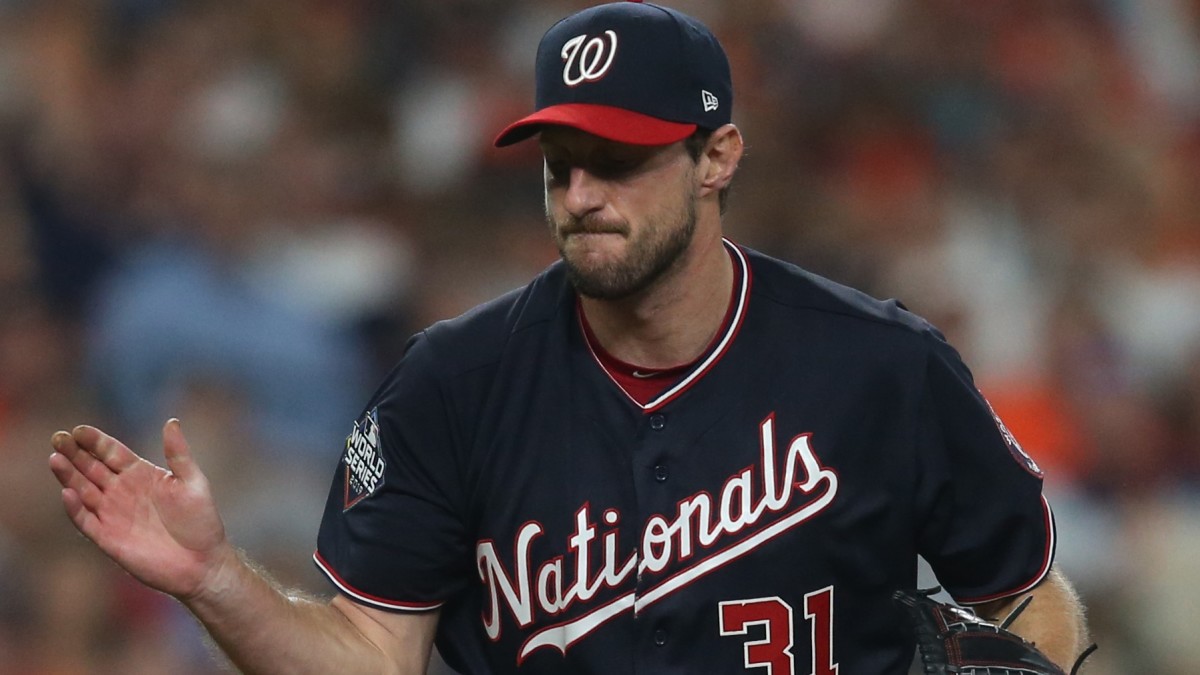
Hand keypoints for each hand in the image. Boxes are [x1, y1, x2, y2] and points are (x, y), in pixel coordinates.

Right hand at [49, 419, 233, 600]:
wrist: (201, 563)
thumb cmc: (201, 521)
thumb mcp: (193, 482)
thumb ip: (179, 454)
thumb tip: (172, 421)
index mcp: (141, 474)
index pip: (112, 452)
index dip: (95, 441)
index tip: (79, 430)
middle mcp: (122, 491)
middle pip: (92, 468)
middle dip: (74, 453)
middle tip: (58, 438)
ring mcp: (113, 514)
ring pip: (83, 490)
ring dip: (69, 475)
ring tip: (55, 458)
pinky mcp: (107, 538)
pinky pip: (86, 521)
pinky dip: (75, 508)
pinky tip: (67, 493)